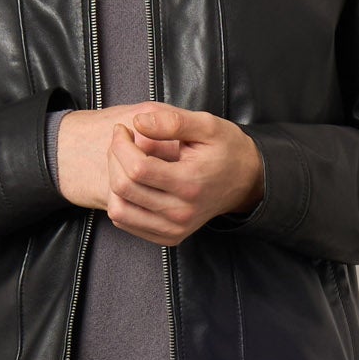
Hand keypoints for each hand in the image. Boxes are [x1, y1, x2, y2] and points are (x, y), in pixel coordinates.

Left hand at [57, 103, 262, 243]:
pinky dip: (120, 201)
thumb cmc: (225, 149)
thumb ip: (173, 121)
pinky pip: (125, 223)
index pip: (137, 168)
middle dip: (114, 158)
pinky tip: (133, 182)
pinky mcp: (168, 237)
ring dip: (113, 181)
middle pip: (124, 187)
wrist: (245, 181)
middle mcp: (181, 212)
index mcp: (190, 183)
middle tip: (122, 142)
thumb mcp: (207, 125)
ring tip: (125, 163)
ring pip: (119, 209)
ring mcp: (174, 229)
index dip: (121, 145)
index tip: (123, 130)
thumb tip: (138, 123)